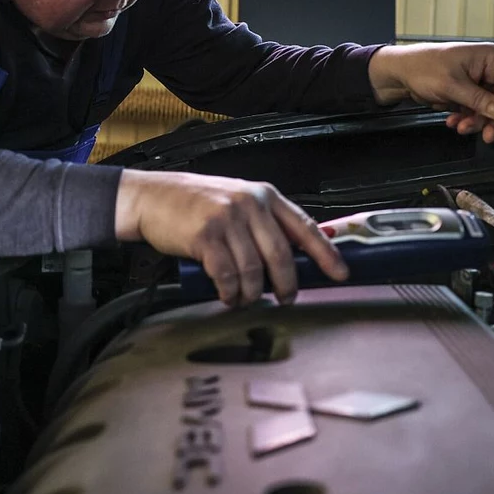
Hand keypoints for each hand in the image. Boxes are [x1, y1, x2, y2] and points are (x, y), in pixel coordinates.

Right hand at [114, 169, 348, 306]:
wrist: (153, 197)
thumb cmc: (195, 203)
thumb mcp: (237, 202)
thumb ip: (263, 223)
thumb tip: (295, 258)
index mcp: (264, 196)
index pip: (305, 227)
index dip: (326, 253)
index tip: (341, 273)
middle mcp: (249, 205)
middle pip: (281, 256)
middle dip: (287, 284)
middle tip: (286, 298)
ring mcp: (227, 220)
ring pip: (253, 271)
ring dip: (252, 293)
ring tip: (244, 298)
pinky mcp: (205, 237)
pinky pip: (227, 276)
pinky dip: (230, 292)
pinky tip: (227, 295)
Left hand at [368, 42, 493, 143]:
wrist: (400, 74)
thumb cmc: (423, 67)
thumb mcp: (452, 85)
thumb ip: (478, 100)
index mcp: (490, 57)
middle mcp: (488, 68)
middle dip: (493, 117)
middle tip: (487, 134)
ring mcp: (478, 82)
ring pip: (490, 108)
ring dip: (477, 121)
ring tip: (461, 126)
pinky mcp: (468, 93)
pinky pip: (476, 110)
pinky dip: (467, 119)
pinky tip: (454, 121)